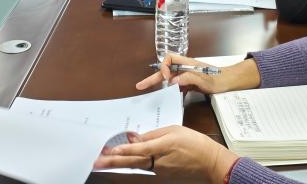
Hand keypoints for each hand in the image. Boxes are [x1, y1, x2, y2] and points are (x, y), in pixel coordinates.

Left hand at [95, 125, 238, 181]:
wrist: (209, 162)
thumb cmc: (195, 143)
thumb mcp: (174, 130)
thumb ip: (154, 135)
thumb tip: (137, 138)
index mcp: (163, 146)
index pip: (140, 149)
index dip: (124, 149)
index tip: (110, 150)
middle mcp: (160, 161)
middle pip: (132, 161)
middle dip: (113, 161)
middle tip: (97, 161)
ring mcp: (160, 170)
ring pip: (137, 165)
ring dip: (121, 162)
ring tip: (104, 161)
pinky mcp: (162, 175)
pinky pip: (146, 167)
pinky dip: (134, 163)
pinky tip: (124, 160)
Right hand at [135, 52, 260, 94]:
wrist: (229, 83)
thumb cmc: (219, 79)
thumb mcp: (204, 80)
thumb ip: (189, 78)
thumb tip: (173, 81)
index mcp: (187, 63)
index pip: (169, 58)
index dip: (164, 67)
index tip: (167, 79)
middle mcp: (185, 68)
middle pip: (166, 70)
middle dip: (153, 77)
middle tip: (140, 86)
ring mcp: (187, 76)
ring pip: (170, 79)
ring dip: (160, 86)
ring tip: (149, 93)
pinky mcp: (189, 84)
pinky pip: (177, 87)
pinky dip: (171, 92)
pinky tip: (169, 100)